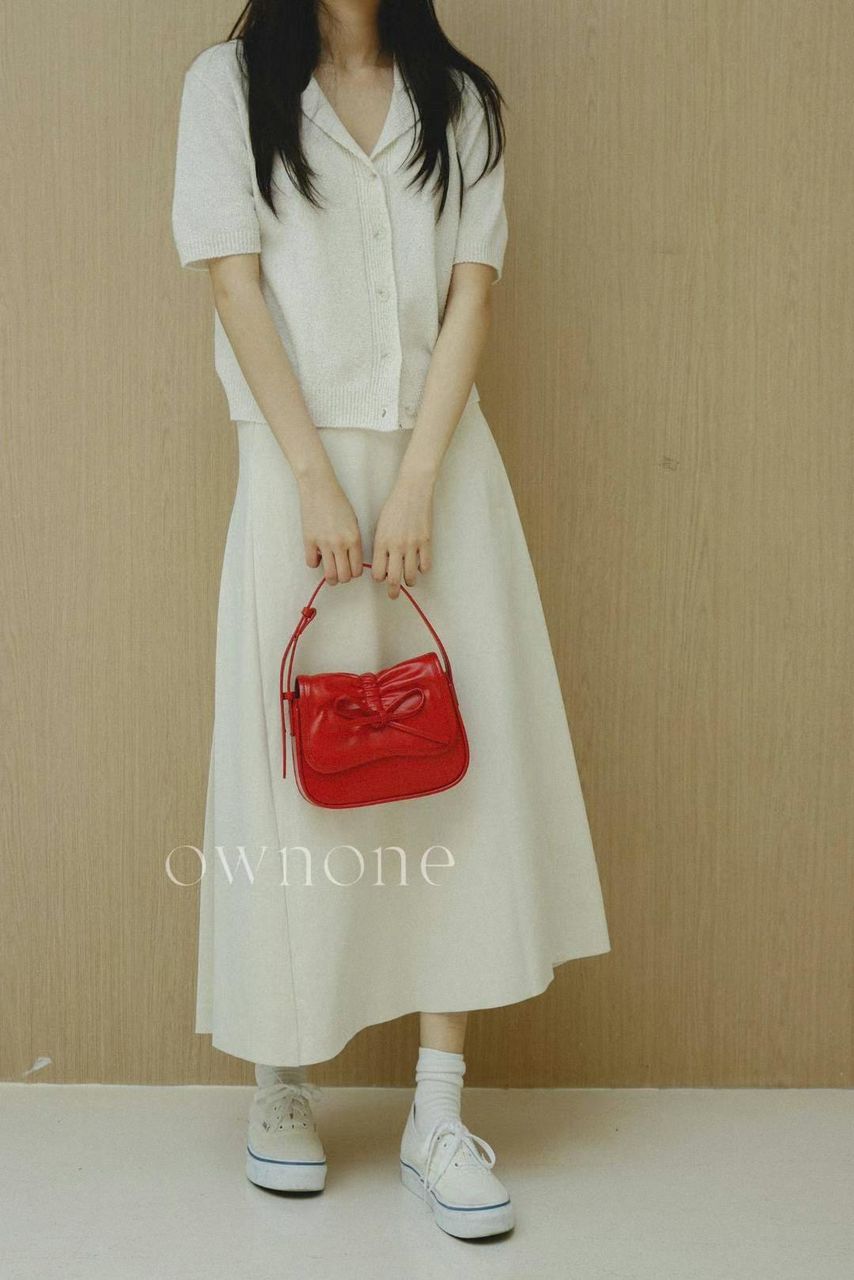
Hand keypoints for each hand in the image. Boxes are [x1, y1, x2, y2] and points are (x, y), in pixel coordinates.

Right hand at [298, 466, 363, 583]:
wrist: (319, 488)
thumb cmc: (339, 503)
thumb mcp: (354, 522)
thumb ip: (354, 543)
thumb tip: (351, 561)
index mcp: (354, 539)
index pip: (357, 570)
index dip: (354, 573)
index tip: (350, 570)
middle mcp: (340, 544)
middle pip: (344, 576)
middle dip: (343, 578)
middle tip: (340, 573)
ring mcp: (324, 543)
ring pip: (329, 575)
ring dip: (330, 577)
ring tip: (330, 572)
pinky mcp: (309, 540)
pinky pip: (311, 563)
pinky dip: (314, 562)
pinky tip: (317, 555)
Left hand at [371, 471, 433, 598]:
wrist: (413, 491)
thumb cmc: (394, 507)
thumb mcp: (380, 526)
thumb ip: (380, 546)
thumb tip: (382, 563)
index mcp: (381, 542)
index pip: (378, 571)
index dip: (379, 578)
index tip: (381, 577)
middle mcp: (396, 546)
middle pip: (393, 579)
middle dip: (392, 591)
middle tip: (393, 595)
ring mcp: (412, 545)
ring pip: (410, 575)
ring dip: (409, 581)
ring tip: (408, 581)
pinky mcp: (426, 542)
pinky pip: (425, 565)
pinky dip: (422, 569)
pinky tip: (419, 566)